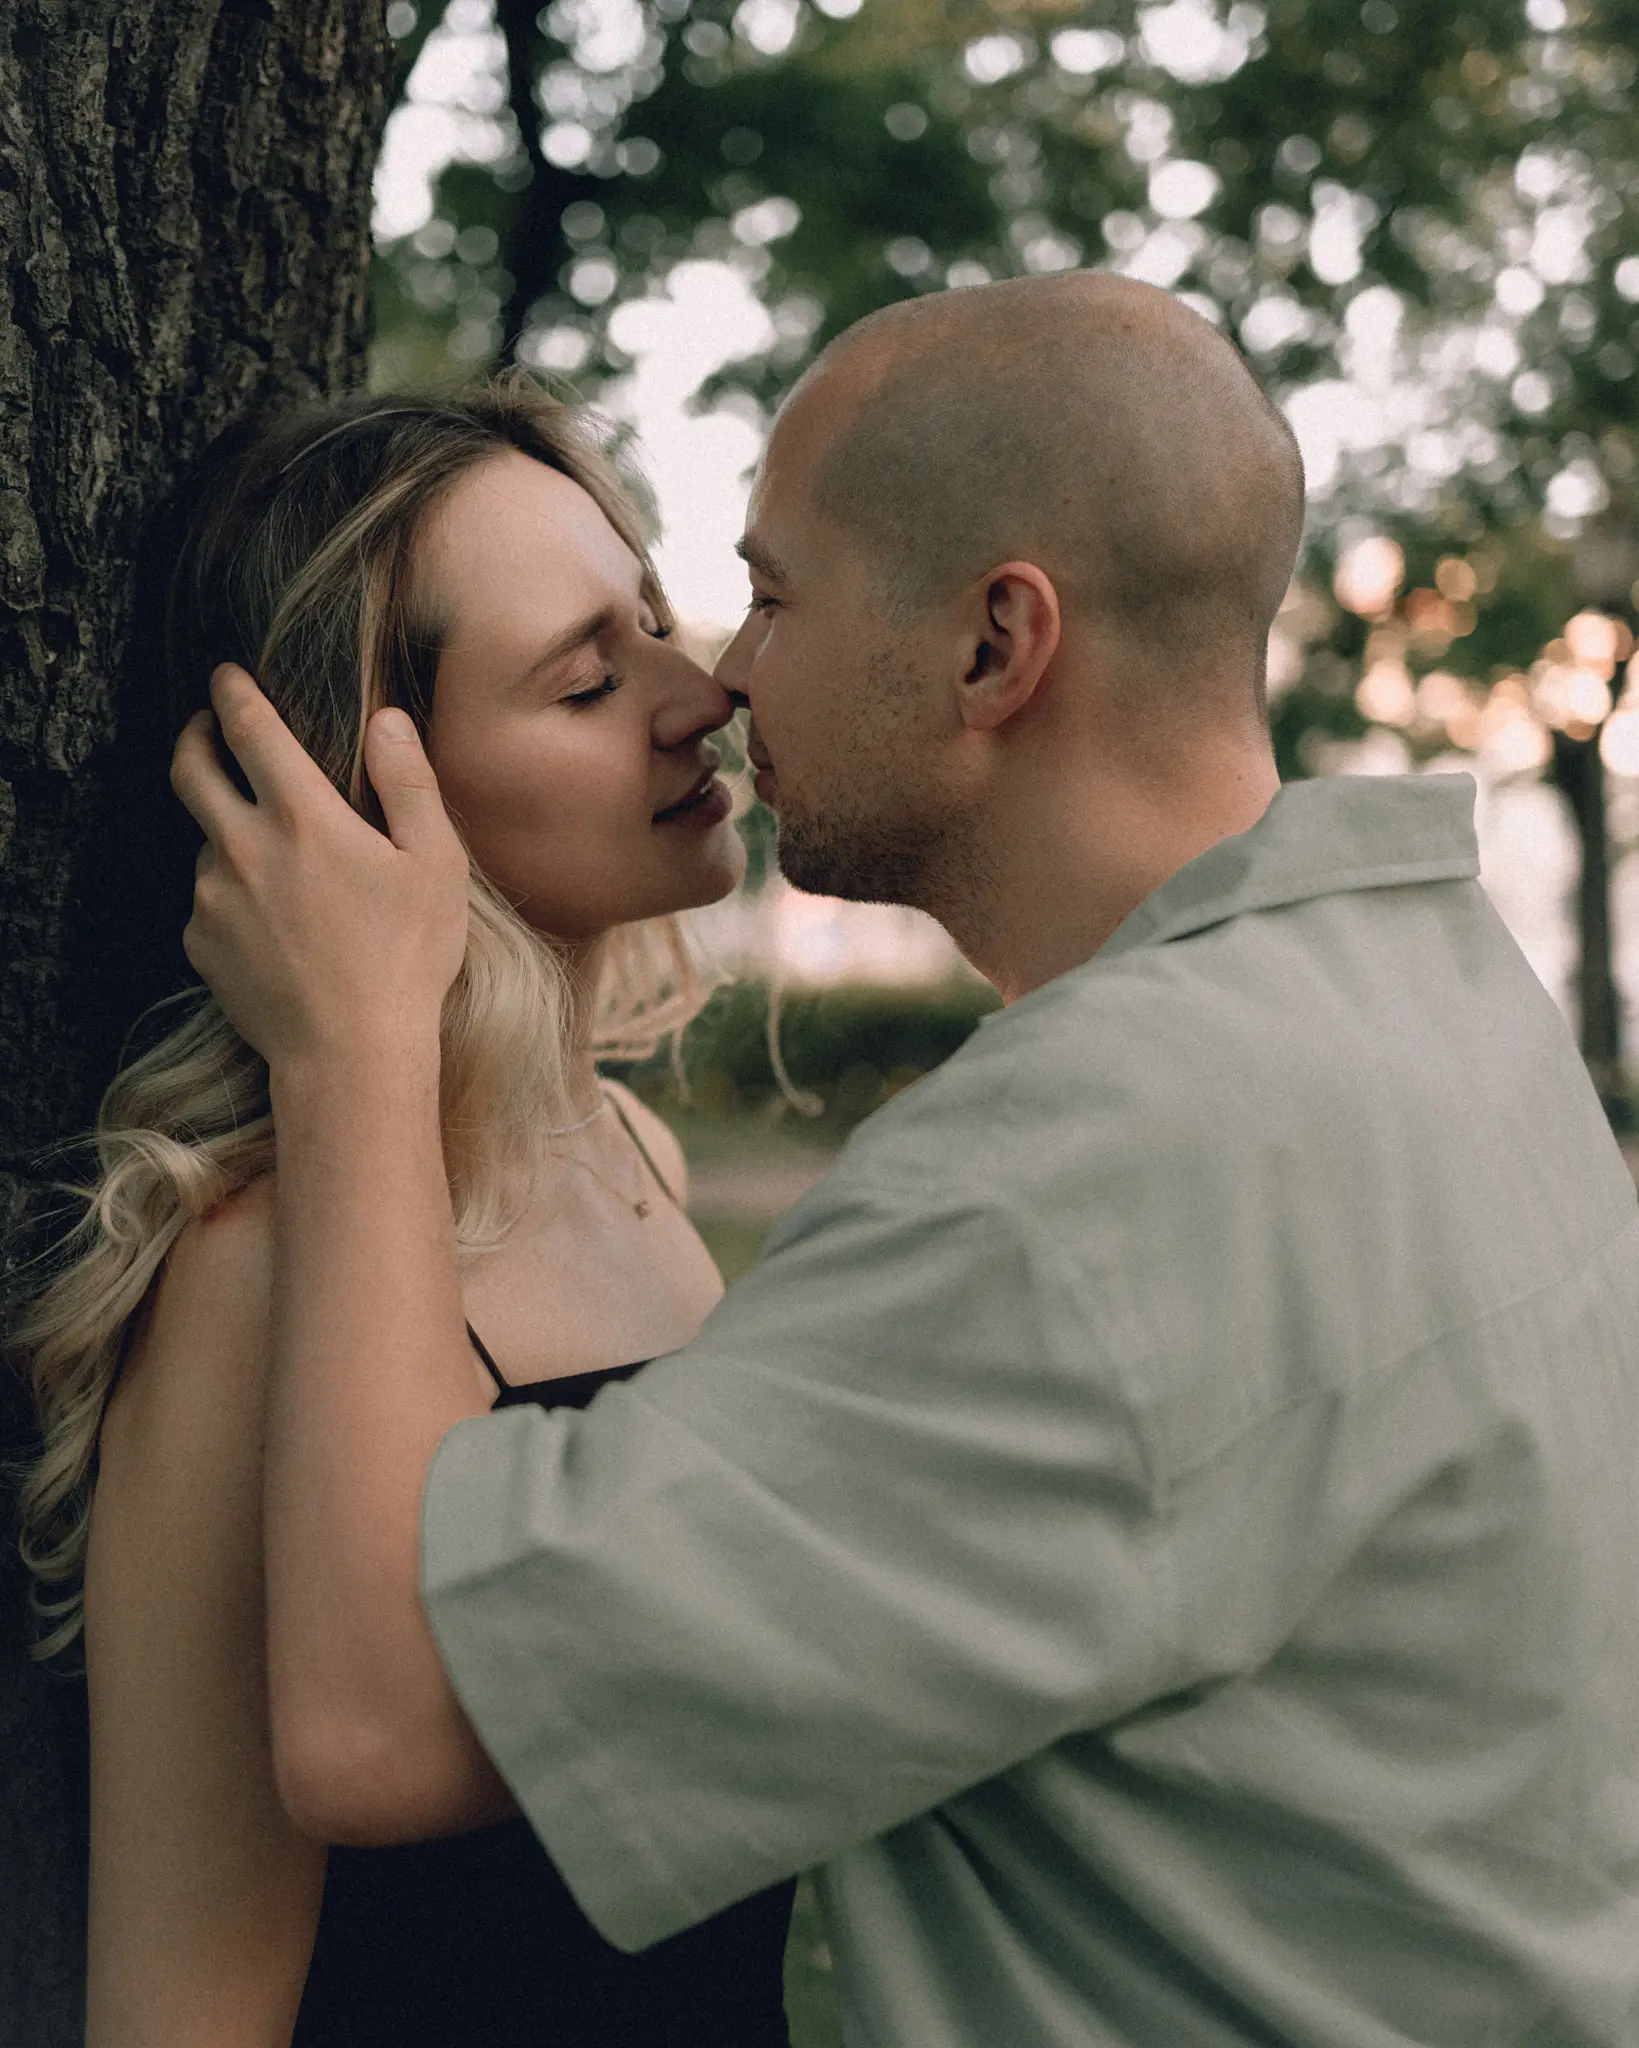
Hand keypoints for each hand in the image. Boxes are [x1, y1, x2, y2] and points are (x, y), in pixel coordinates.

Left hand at [170, 665, 469, 1072]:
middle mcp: (242, 845)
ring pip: (206, 842)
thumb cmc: (406, 958)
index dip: (233, 692)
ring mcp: (212, 896)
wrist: (349, 1054)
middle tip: (207, 730)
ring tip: (277, 863)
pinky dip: (232, 896)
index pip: (249, 728)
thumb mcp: (435, 864)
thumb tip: (388, 720)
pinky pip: (209, 902)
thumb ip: (409, 783)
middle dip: (195, 737)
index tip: (226, 676)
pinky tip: (276, 924)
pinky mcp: (199, 942)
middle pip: (190, 769)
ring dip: (228, 833)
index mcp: (301, 815)